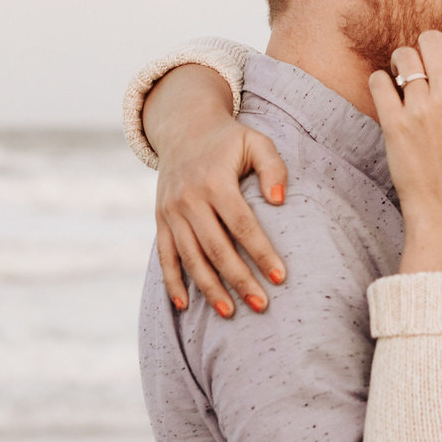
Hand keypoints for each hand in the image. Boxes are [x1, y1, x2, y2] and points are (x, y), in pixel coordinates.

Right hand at [145, 65, 288, 318]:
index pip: (242, 225)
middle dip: (239, 279)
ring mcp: (171, 212)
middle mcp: (189, 199)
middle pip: (216, 248)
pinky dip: (173, 282)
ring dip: (209, 288)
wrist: (183, 128)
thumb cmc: (229, 140)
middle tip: (261, 305)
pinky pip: (165, 256)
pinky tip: (184, 305)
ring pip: (191, 257)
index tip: (280, 277)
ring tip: (230, 312)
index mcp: (214, 181)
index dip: (261, 253)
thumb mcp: (256, 142)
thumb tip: (280, 201)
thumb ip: (273, 167)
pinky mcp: (160, 220)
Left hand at [367, 28, 441, 275]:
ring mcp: (419, 110)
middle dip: (427, 44)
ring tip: (403, 76)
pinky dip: (381, 81)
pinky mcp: (394, 125)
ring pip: (404, 56)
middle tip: (425, 62)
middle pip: (431, 39)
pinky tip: (388, 91)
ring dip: (402, 60)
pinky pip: (378, 82)